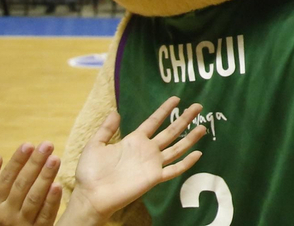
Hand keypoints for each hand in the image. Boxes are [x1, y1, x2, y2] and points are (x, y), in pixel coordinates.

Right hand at [0, 142, 62, 225]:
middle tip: (47, 145)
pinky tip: (58, 185)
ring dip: (45, 178)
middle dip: (34, 164)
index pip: (5, 179)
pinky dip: (52, 201)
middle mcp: (5, 215)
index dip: (17, 161)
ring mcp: (21, 225)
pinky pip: (45, 216)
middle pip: (21, 186)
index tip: (28, 145)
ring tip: (54, 159)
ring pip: (34, 199)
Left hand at [64, 98, 205, 221]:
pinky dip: (186, 163)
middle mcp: (147, 150)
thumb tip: (115, 111)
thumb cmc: (91, 172)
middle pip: (171, 131)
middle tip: (198, 106)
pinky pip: (174, 170)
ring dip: (190, 138)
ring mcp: (152, 163)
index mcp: (134, 140)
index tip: (177, 98)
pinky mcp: (154, 177)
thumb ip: (106, 129)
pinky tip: (198, 154)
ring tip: (203, 126)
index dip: (165, 110)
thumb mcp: (95, 145)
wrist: (91, 195)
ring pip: (176, 148)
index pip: (154, 121)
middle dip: (184, 119)